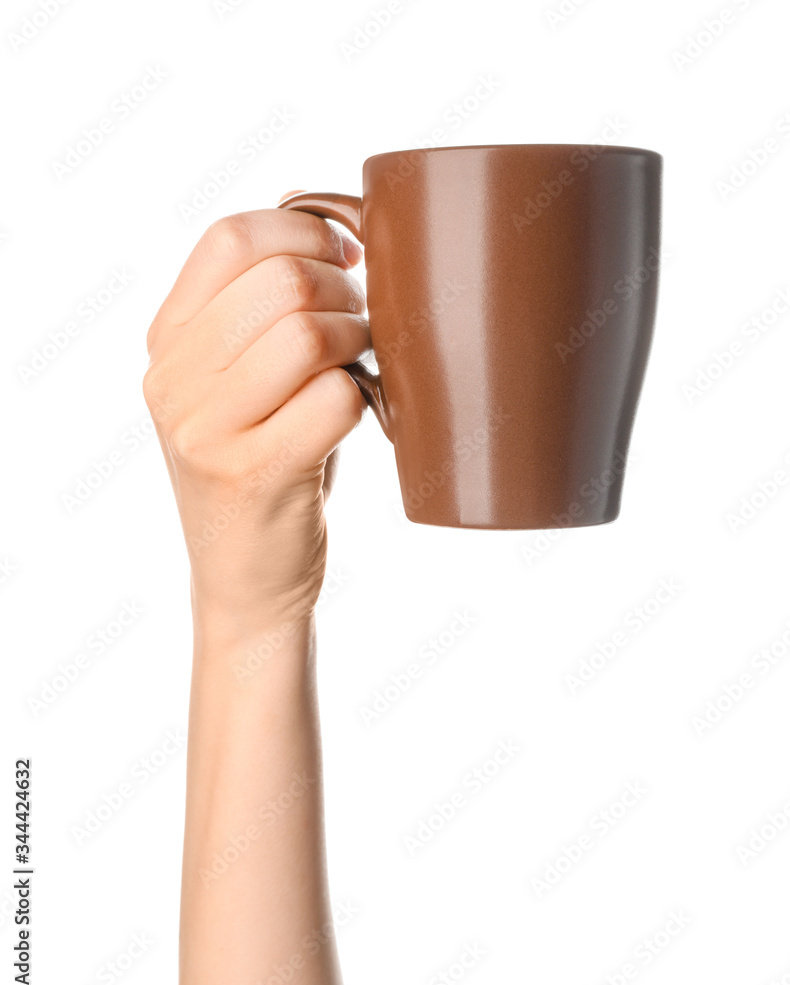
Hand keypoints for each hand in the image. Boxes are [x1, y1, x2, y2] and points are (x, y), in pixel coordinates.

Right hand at [143, 200, 366, 640]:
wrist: (245, 579)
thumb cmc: (263, 465)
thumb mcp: (234, 386)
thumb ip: (259, 317)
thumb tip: (339, 241)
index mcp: (166, 344)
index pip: (229, 239)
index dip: (302, 229)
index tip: (342, 253)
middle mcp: (173, 382)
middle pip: (282, 282)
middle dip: (344, 291)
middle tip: (359, 322)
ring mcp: (207, 431)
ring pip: (309, 335)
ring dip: (357, 342)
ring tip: (358, 365)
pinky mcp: (255, 474)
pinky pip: (334, 399)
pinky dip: (362, 399)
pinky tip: (354, 415)